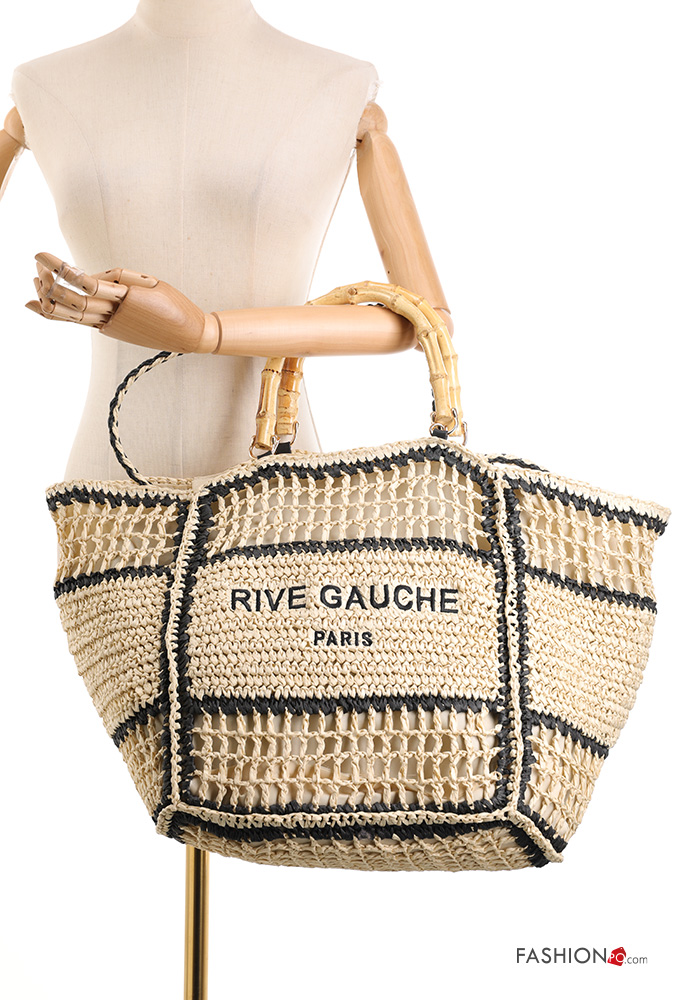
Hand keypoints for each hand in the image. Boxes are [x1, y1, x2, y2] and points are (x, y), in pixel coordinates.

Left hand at [26, 252, 218, 352]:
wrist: (190, 335)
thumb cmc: (174, 305)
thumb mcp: (151, 283)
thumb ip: (120, 278)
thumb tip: (90, 279)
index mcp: (127, 299)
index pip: (85, 283)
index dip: (61, 270)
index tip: (40, 255)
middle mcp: (115, 315)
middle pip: (73, 301)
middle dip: (50, 282)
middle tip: (35, 263)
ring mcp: (111, 326)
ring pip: (72, 315)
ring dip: (50, 298)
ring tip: (34, 282)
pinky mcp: (111, 331)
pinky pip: (80, 321)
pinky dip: (58, 313)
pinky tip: (41, 305)